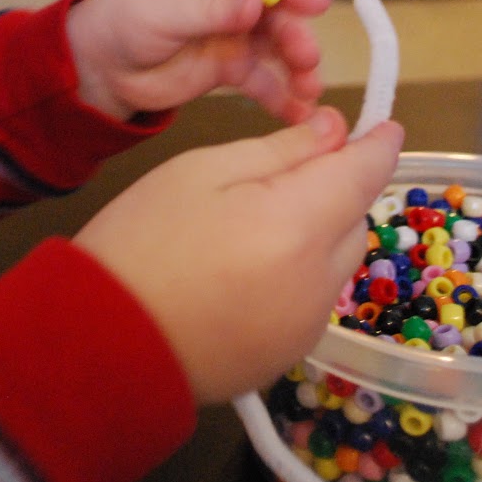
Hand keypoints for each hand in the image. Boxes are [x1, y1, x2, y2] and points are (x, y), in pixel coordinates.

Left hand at [66, 0, 333, 123]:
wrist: (99, 68)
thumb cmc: (122, 19)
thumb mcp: (163, 8)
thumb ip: (212, 8)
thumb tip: (258, 2)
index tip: (318, 1)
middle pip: (277, 11)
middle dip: (295, 35)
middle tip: (307, 59)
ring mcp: (234, 31)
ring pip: (276, 47)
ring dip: (295, 67)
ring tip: (309, 90)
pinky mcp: (231, 65)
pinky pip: (262, 79)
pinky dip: (280, 95)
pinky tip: (296, 112)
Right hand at [74, 107, 403, 403]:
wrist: (100, 346)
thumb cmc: (143, 241)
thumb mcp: (203, 170)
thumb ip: (281, 149)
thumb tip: (336, 130)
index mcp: (299, 226)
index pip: (365, 175)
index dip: (377, 145)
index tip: (382, 127)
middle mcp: (319, 281)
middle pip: (353, 219)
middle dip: (334, 191)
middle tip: (281, 175)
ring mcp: (306, 325)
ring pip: (335, 261)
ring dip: (317, 236)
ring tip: (253, 228)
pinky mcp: (287, 354)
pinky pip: (312, 299)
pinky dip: (297, 276)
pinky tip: (245, 273)